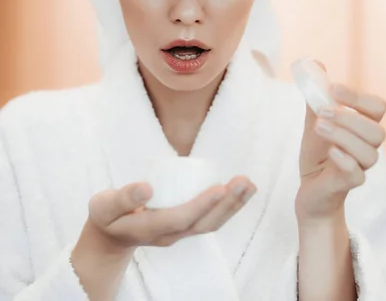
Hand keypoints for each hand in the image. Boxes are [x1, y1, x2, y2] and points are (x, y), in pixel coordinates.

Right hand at [87, 176, 256, 252]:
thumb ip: (122, 197)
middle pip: (204, 223)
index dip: (202, 204)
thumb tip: (147, 187)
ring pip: (211, 224)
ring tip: (250, 185)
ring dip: (233, 206)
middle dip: (227, 203)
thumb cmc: (108, 215)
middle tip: (244, 181)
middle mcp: (170, 235)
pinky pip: (210, 220)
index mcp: (151, 228)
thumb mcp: (104, 205)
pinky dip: (228, 207)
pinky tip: (240, 192)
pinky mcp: (185, 226)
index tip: (220, 187)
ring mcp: (179, 233)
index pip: (182, 218)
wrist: (111, 236)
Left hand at [295, 62, 385, 222]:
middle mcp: (367, 146)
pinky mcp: (348, 184)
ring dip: (343, 136)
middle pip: (377, 131)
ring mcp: (360, 166)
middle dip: (349, 117)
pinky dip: (344, 160)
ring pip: (370, 153)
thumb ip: (316, 96)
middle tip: (322, 112)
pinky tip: (330, 152)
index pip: (376, 107)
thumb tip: (314, 63)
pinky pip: (357, 175)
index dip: (358, 96)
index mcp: (362, 126)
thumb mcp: (314, 120)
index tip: (333, 88)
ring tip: (318, 127)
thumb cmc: (318, 152)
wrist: (310, 188)